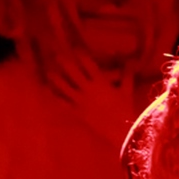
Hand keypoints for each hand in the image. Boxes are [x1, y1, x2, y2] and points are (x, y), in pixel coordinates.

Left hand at [41, 2, 137, 144]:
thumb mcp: (127, 90)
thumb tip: (131, 60)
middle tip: (56, 54)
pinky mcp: (77, 112)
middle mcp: (88, 90)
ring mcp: (81, 101)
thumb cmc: (125, 109)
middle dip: (65, 62)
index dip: (81, 55)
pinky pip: (63, 103)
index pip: (89, 65)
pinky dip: (54, 96)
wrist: (121, 130)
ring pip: (65, 87)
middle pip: (73, 73)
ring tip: (49, 71)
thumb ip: (127, 75)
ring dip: (56, 78)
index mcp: (101, 83)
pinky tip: (47, 91)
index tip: (75, 48)